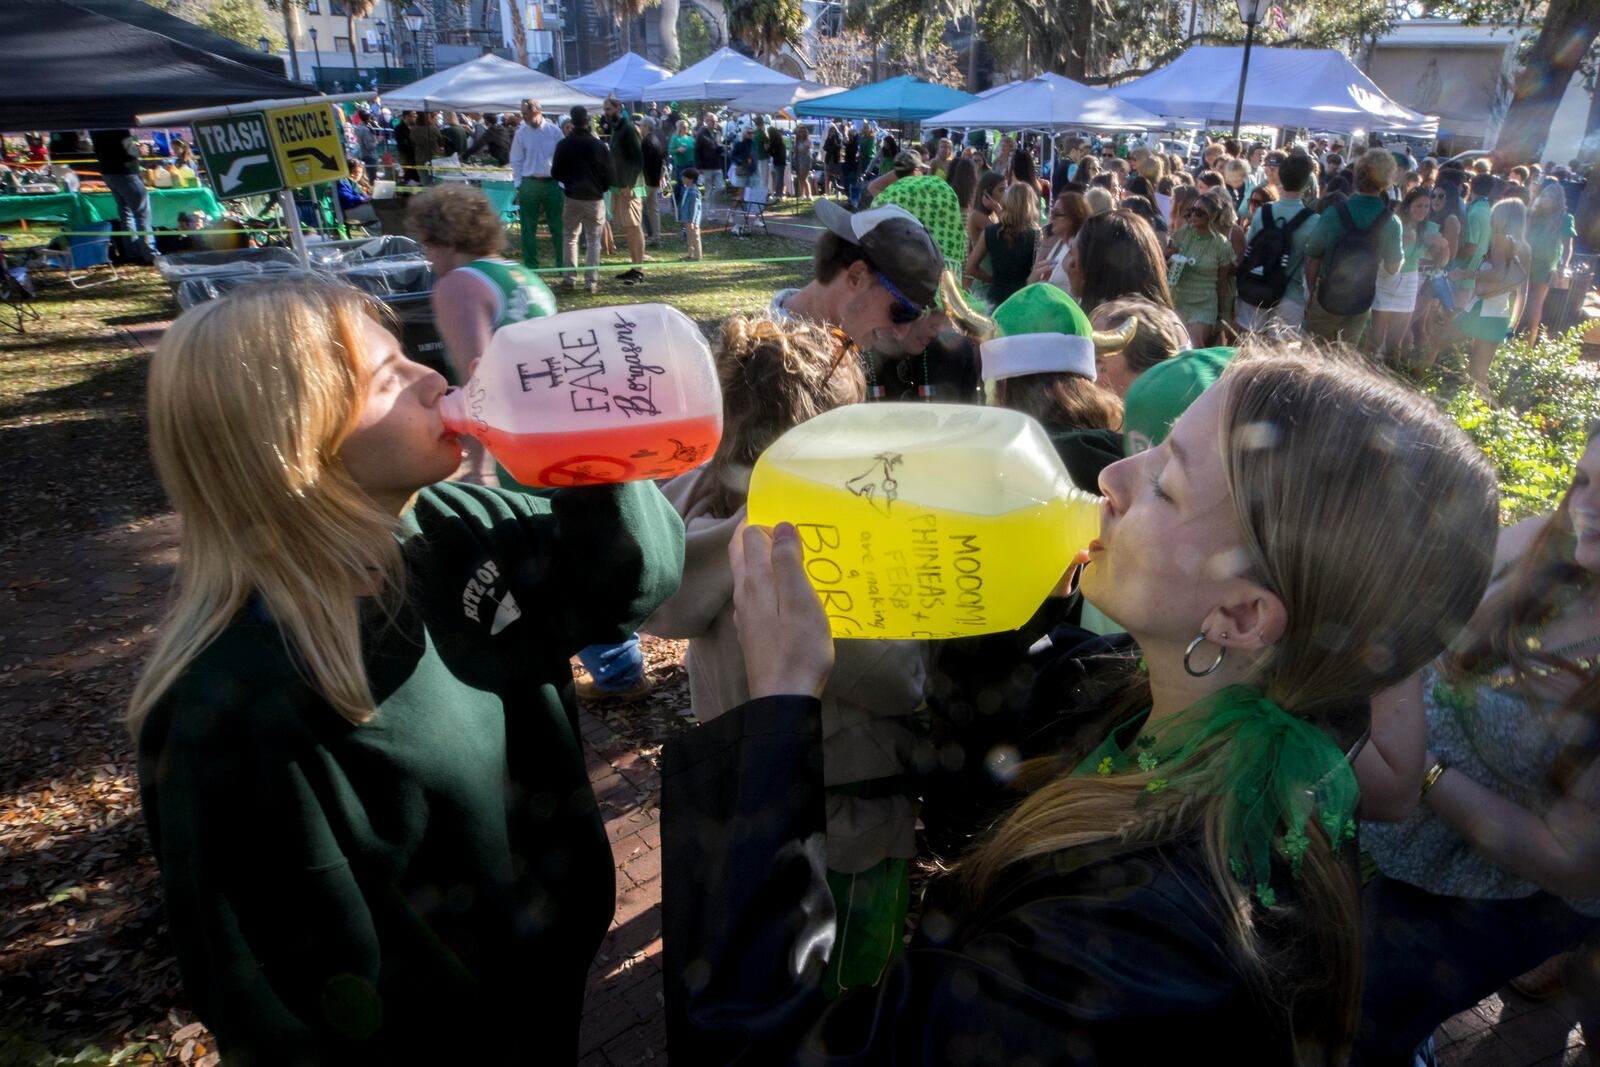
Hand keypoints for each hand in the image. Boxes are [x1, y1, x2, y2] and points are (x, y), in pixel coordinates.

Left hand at [729, 522, 833, 699]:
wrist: (783, 698)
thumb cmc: (798, 647)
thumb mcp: (801, 600)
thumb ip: (788, 561)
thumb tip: (780, 525)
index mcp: (754, 582)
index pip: (749, 537)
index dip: (764, 521)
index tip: (786, 514)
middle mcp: (743, 595)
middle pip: (741, 554)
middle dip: (756, 535)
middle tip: (783, 527)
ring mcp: (745, 617)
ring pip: (746, 576)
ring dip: (760, 559)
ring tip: (787, 554)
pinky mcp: (752, 634)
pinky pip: (753, 596)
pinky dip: (765, 582)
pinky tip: (780, 592)